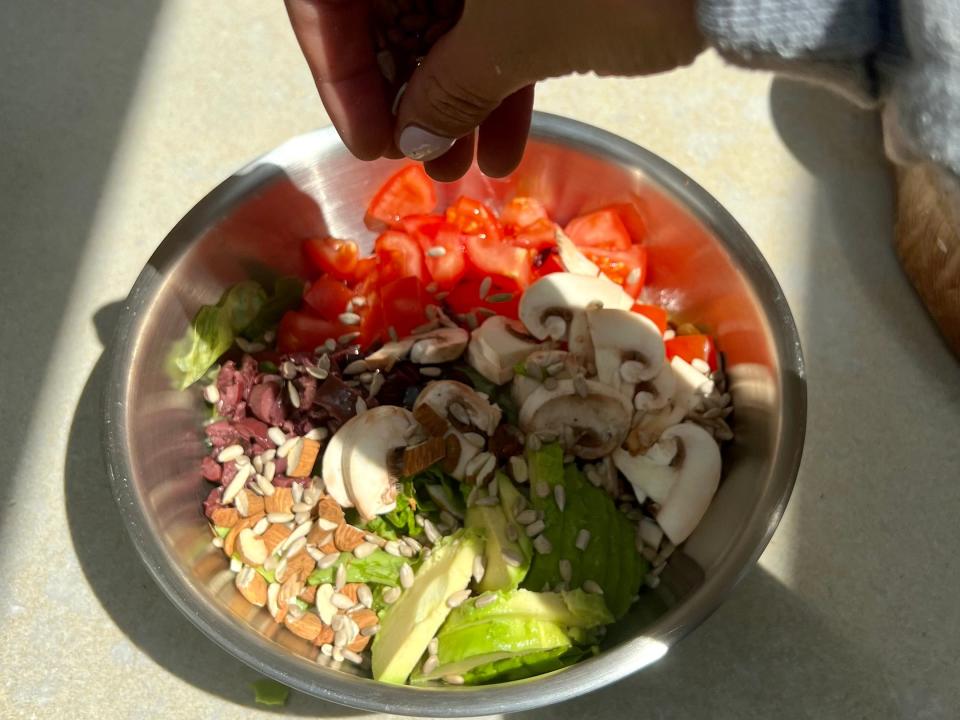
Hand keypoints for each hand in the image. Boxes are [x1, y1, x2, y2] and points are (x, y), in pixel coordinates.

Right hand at [287, 0, 703, 178]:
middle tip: (423, 161)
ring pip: (451, 9)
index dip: (337, 66)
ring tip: (469, 170)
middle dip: (406, 88)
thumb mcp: (515, 35)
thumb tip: (409, 139)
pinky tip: (512, 143)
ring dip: (456, 92)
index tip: (367, 139)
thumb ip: (445, 87)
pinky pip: (503, 10)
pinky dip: (504, 71)